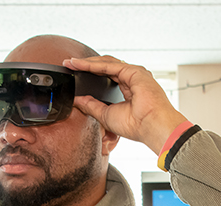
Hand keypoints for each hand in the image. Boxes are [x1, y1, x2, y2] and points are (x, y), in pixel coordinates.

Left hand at [63, 56, 186, 154]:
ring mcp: (134, 74)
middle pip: (105, 67)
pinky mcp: (134, 71)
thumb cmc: (136, 126)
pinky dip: (94, 65)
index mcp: (128, 90)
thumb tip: (78, 100)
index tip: (74, 74)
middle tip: (69, 64)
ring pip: (106, 63)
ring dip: (87, 62)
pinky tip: (81, 65)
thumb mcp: (106, 115)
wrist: (152, 127)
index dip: (89, 74)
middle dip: (86, 65)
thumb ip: (92, 106)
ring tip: (71, 62)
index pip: (106, 77)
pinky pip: (109, 66)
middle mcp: (132, 79)